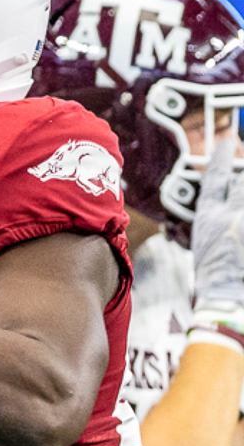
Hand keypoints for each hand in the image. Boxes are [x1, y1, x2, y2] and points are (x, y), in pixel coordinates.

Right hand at [192, 135, 243, 337]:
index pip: (217, 178)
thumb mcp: (205, 250)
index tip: (230, 142)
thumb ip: (217, 229)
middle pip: (243, 180)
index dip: (223, 157)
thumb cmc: (215, 284)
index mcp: (210, 218)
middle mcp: (232, 214)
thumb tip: (223, 216)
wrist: (228, 303)